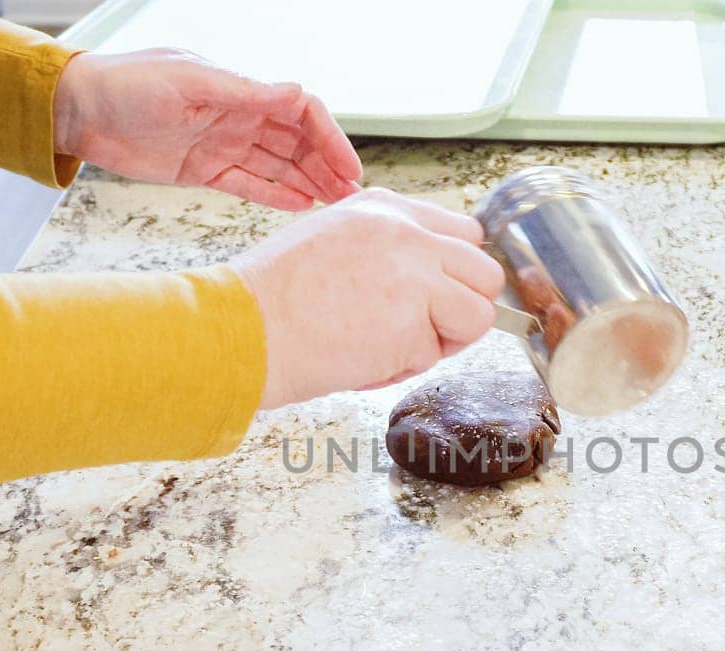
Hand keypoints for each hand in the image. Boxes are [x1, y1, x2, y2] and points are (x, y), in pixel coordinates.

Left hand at [53, 48, 361, 210]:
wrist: (77, 110)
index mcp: (238, 90)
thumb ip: (244, 93)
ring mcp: (221, 144)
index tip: (347, 167)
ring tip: (336, 206)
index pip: (300, 111)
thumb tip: (296, 94)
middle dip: (327, 166)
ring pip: (278, 166)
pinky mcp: (202, 170)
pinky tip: (301, 207)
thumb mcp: (188, 82)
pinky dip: (275, 196)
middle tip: (352, 196)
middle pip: (296, 142)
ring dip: (309, 183)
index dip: (329, 137)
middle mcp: (236, 116)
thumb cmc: (125, 85)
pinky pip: (248, 185)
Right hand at [235, 189, 505, 407]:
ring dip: (444, 340)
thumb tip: (432, 280)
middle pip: (485, 272)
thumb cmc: (272, 298)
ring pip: (479, 315)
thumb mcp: (333, 239)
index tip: (435, 297)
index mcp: (385, 208)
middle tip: (421, 330)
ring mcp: (414, 276)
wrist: (239, 329)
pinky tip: (362, 358)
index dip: (455, 275)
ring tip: (392, 344)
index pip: (464, 235)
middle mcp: (407, 233)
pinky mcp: (411, 323)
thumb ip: (388, 248)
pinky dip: (403, 367)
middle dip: (462, 309)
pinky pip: (435, 356)